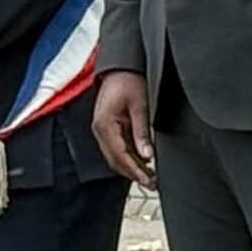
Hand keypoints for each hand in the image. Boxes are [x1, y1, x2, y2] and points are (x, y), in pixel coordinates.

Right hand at [92, 69, 154, 187]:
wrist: (120, 67)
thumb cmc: (129, 81)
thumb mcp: (139, 105)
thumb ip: (141, 132)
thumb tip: (147, 155)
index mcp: (105, 125)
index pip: (120, 155)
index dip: (134, 170)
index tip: (148, 180)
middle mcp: (100, 130)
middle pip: (115, 160)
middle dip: (133, 173)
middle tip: (152, 183)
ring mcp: (102, 130)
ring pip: (115, 157)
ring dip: (130, 168)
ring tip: (149, 177)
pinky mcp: (108, 128)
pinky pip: (116, 148)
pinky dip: (128, 158)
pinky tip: (142, 163)